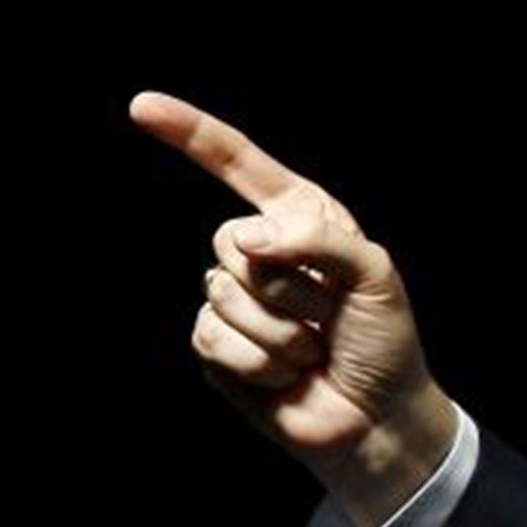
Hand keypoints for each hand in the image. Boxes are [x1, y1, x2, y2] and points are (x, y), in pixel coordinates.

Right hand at [130, 91, 456, 526]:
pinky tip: (288, 377)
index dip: (191, 135)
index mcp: (302, 221)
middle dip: (287, 287)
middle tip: (326, 319)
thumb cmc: (385, 344)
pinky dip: (260, 364)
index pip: (240, 166)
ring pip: (223, 294)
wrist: (378, 419)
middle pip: (229, 241)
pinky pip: (214, 338)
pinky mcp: (218, 347)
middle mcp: (263, 254)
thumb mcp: (376, 277)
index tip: (142, 107)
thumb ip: (319, 240)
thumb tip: (250, 242)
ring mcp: (235, 301)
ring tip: (312, 352)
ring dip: (281, 333)